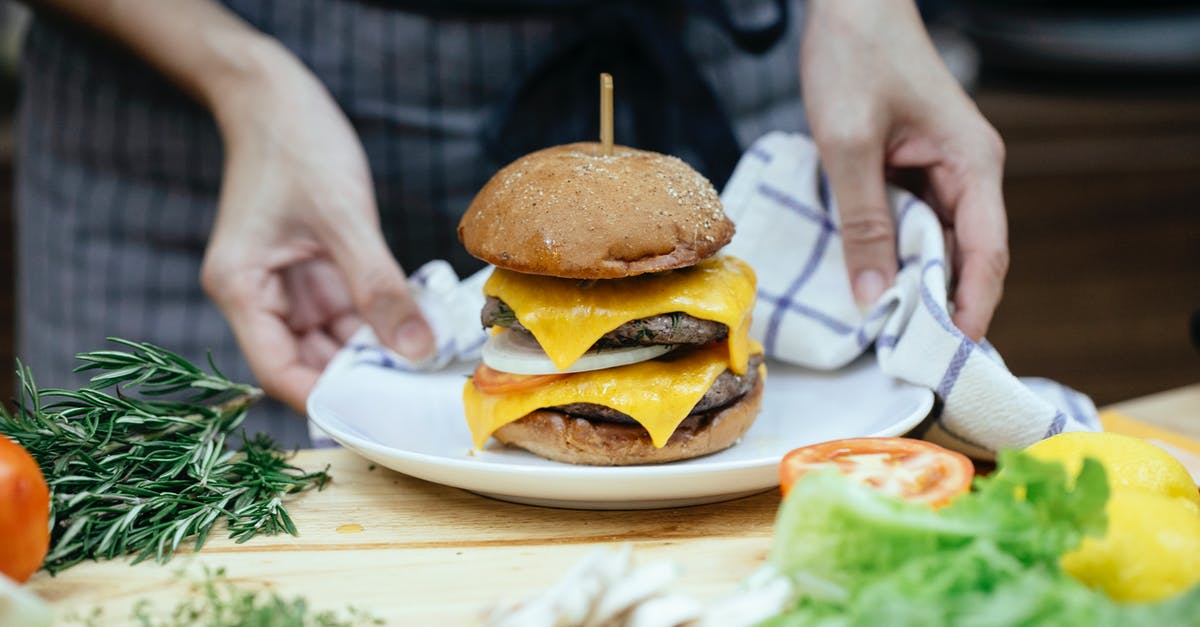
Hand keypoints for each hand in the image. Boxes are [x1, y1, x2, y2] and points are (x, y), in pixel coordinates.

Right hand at [201, 39, 433, 411]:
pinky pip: (348, 311)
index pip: (279, 371)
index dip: (326, 399)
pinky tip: (419, 329)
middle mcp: (258, 296)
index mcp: (241, 289)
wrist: (276, 93)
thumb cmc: (296, 145)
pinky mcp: (314, 270)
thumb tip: (415, 351)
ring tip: (428, 366)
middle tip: (419, 394)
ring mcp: (287, 284)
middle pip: (308, 362)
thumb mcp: (343, 219)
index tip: (379, 417)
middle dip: (359, 379)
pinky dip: (380, 322)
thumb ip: (379, 288)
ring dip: (375, 352)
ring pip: (333, 340)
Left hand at [801, 0, 1008, 340]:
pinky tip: (868, 283)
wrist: (846, 4)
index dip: (972, 308)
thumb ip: (862, 222)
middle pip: (965, 256)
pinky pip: (909, 223)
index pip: (986, 254)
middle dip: (941, 307)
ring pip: (935, 243)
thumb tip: (873, 299)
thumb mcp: (849, 145)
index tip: (952, 357)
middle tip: (908, 359)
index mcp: (973, 165)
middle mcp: (967, 173)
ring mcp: (940, 171)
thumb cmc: (855, 58)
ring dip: (913, 284)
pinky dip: (892, 254)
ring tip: (886, 335)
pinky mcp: (912, 168)